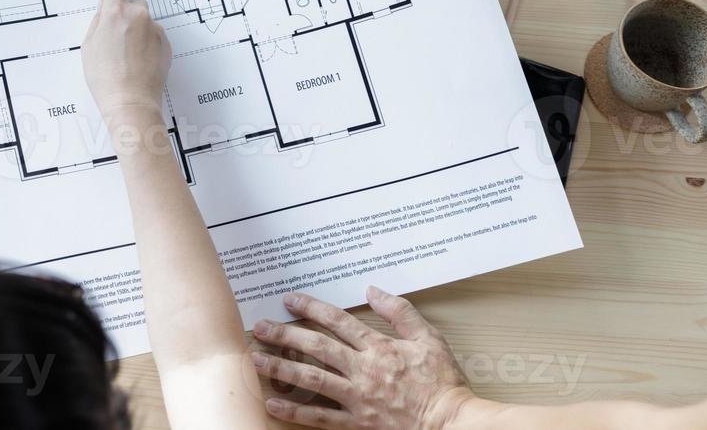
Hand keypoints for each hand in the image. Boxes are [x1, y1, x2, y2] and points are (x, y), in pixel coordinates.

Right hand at [82, 0, 170, 123]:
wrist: (131, 103)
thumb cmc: (107, 79)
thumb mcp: (89, 46)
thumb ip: (98, 20)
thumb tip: (105, 7)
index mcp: (115, 13)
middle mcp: (138, 16)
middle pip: (130, 3)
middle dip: (123, 14)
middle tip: (113, 40)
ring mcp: (155, 29)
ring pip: (143, 21)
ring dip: (135, 31)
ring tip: (125, 57)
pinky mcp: (166, 42)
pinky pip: (153, 35)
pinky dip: (146, 43)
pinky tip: (137, 62)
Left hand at [252, 287, 474, 429]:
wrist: (452, 423)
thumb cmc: (443, 382)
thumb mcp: (429, 338)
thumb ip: (400, 312)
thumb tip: (373, 290)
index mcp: (379, 348)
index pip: (337, 321)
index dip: (311, 308)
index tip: (289, 300)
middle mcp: (363, 370)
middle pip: (316, 347)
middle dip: (285, 335)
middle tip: (258, 327)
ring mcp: (358, 398)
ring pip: (312, 380)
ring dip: (281, 368)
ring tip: (254, 359)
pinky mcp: (358, 422)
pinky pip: (321, 418)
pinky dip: (296, 412)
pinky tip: (273, 404)